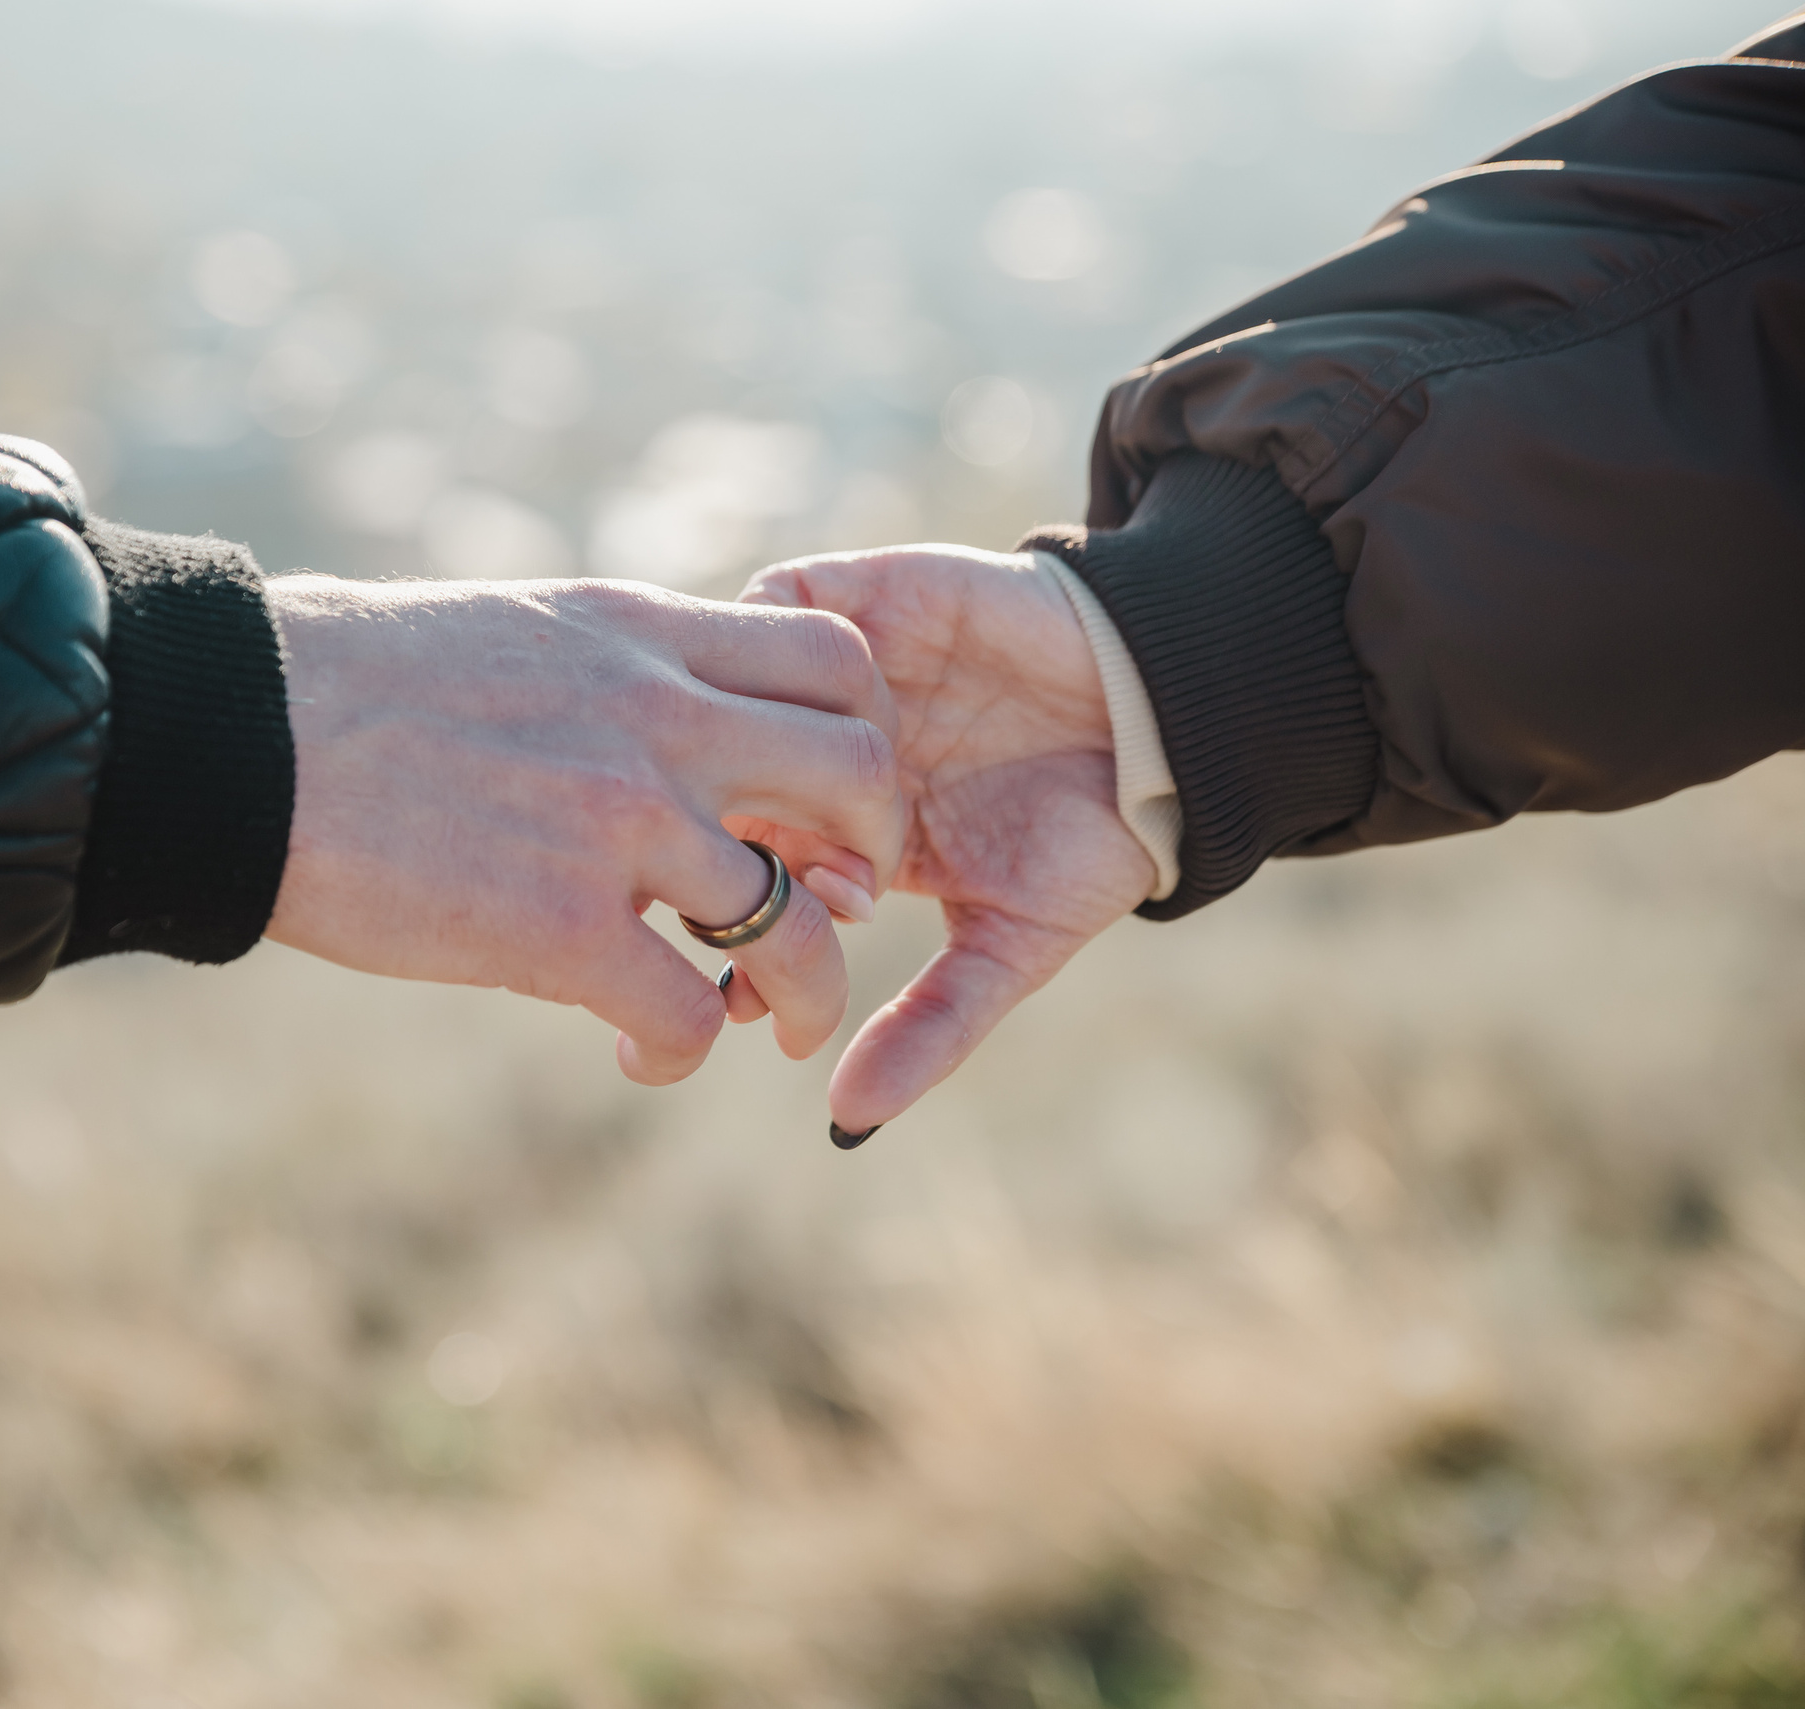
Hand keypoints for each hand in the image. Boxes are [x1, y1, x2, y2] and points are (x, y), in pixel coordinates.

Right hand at [264, 574, 904, 1083]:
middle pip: (864, 779)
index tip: (815, 797)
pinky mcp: (558, 929)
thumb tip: (639, 710)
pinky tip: (643, 1054)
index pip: (836, 658)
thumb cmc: (342, 685)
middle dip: (869, 859)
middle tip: (831, 907)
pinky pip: (689, 1015)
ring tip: (770, 1021)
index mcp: (640, 632)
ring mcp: (617, 822)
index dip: (861, 736)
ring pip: (801, 926)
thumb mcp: (510, 632)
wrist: (234, 732)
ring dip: (806, 991)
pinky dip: (683, 1052)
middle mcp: (655, 716)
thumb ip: (604, 671)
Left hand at [741, 547, 1156, 1132]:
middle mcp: (804, 755)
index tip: (765, 978)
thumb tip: (847, 1120)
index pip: (729, 879)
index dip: (734, 925)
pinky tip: (869, 716)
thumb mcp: (1009, 951)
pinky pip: (774, 607)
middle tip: (819, 888)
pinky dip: (797, 660)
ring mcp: (824, 675)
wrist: (1166, 707)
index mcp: (826, 838)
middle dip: (741, 850)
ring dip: (773, 756)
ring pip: (725, 701)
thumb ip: (930, 1028)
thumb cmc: (1090, 834)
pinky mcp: (857, 594)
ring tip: (858, 800)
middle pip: (707, 791)